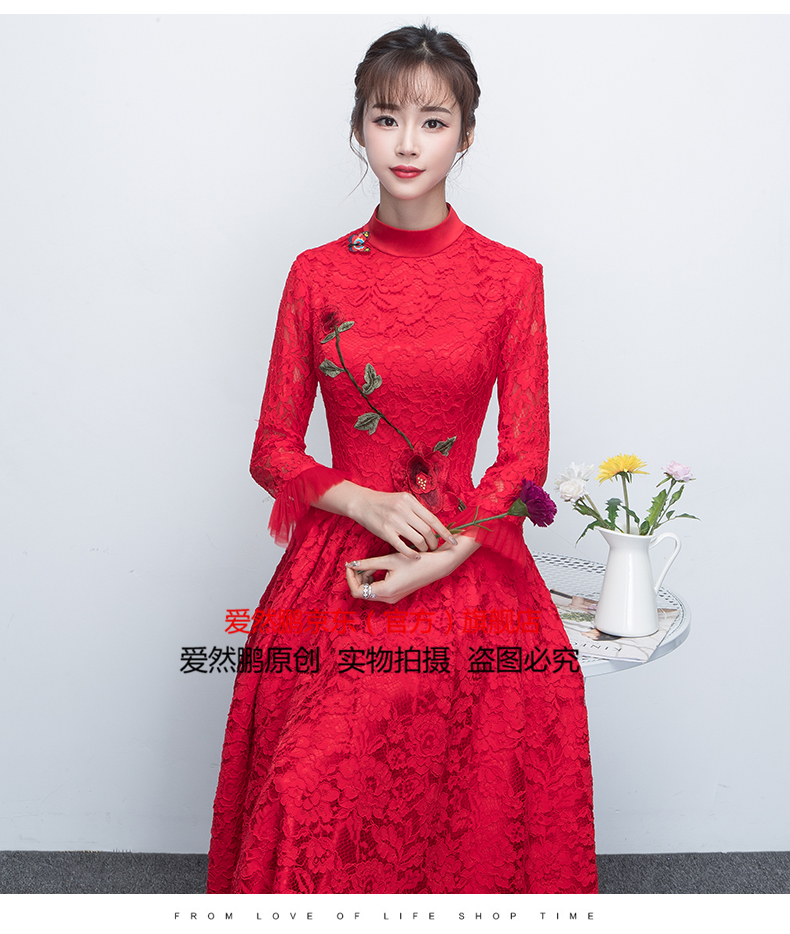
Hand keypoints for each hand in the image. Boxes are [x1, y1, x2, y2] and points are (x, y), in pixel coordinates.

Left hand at [345, 536, 479, 603]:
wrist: (437, 566)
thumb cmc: (415, 561)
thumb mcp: (389, 560)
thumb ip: (368, 563)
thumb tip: (351, 565)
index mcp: (385, 591)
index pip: (356, 591)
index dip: (349, 578)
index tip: (350, 565)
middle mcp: (388, 598)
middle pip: (362, 592)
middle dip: (357, 578)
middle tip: (358, 563)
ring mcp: (393, 598)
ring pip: (369, 591)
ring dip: (366, 578)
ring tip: (371, 564)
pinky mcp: (396, 594)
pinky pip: (378, 590)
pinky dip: (374, 580)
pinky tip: (378, 567)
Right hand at [346, 488, 457, 559]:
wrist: (362, 503)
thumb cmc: (384, 502)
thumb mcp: (402, 499)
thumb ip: (416, 509)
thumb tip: (433, 523)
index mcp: (410, 501)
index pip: (432, 519)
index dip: (445, 531)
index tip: (453, 540)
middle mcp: (404, 510)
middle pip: (427, 531)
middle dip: (434, 542)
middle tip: (434, 547)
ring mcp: (394, 522)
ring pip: (418, 540)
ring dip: (424, 548)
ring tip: (424, 551)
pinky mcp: (385, 532)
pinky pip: (403, 547)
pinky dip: (412, 554)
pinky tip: (415, 556)